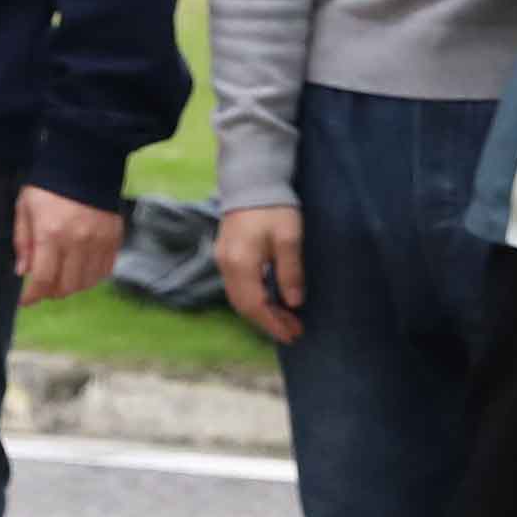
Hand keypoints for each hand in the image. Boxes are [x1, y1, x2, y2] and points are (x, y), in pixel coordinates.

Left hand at [13, 186, 121, 308]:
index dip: (33, 296)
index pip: (43, 278)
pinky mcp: (115, 238)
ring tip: (61, 278)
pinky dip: (92, 277)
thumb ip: (23, 242)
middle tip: (43, 287)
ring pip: (87, 282)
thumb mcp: (25, 209)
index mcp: (51, 234)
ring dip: (72, 286)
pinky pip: (105, 270)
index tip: (25, 301)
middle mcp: (78, 242)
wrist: (84, 163)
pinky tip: (81, 270)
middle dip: (52, 292)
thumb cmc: (48, 187)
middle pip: (67, 286)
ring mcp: (100, 241)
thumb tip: (23, 272)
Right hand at [214, 203, 303, 346]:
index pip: (255, 304)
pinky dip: (253, 299)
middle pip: (243, 305)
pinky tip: (270, 300)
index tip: (293, 335)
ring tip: (285, 319)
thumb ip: (290, 271)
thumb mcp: (289, 238)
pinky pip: (236, 287)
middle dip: (268, 322)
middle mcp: (225, 265)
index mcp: (241, 263)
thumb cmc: (274, 208)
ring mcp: (222, 260)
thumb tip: (294, 303)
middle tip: (293, 331)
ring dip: (261, 312)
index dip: (273, 323)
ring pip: (238, 298)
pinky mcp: (224, 255)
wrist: (251, 182)